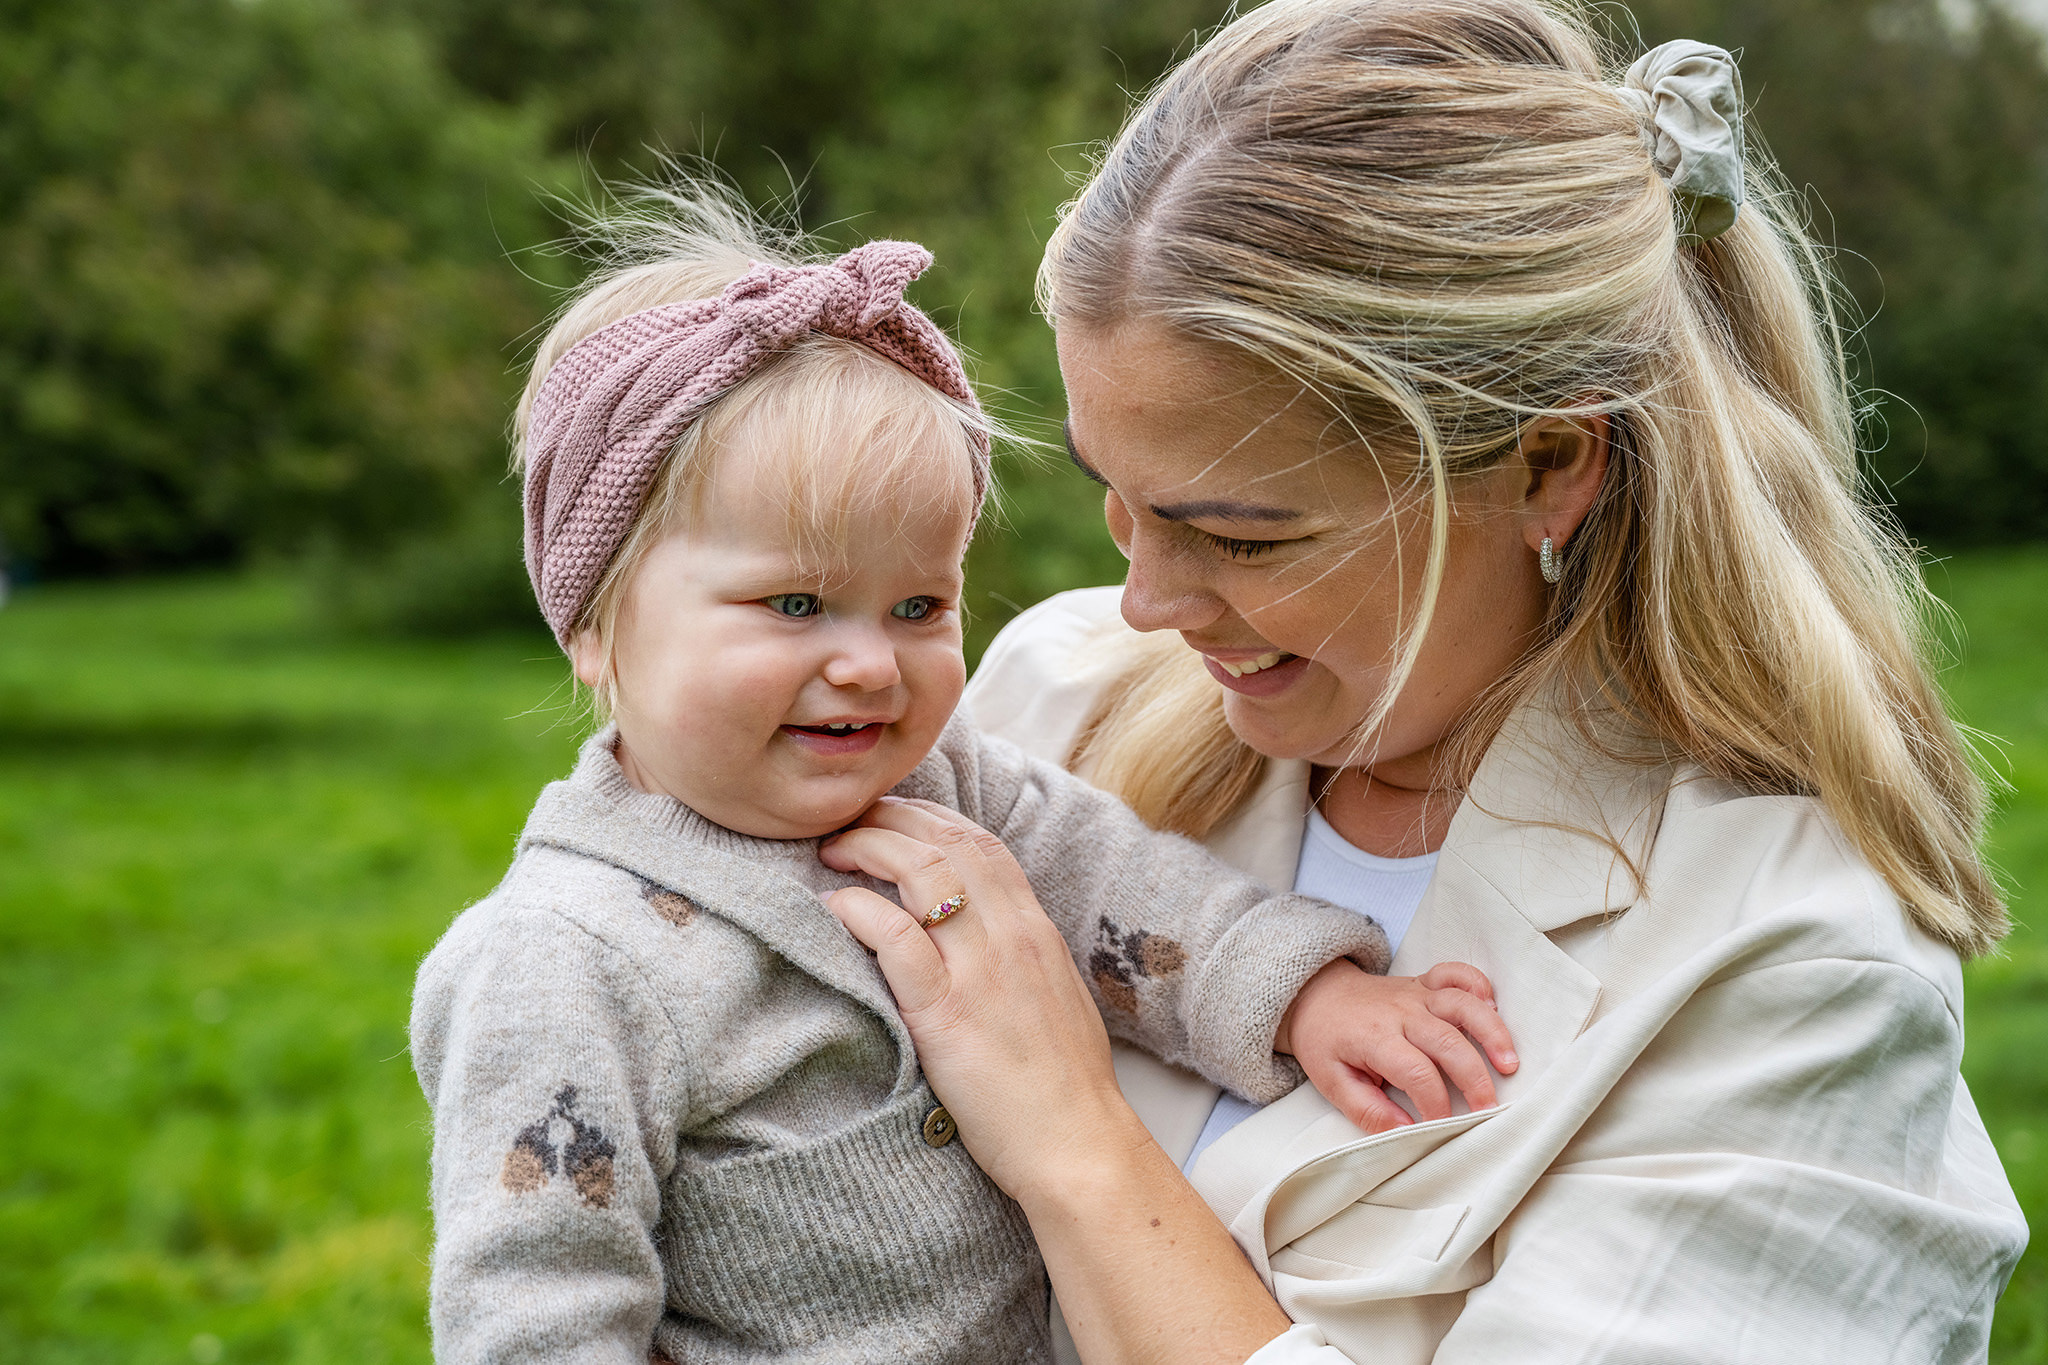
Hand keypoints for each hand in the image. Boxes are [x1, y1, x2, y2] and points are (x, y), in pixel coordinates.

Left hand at [817, 796, 1142, 1198]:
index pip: (982, 843)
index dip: (930, 817)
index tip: (891, 815)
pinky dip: (859, 911)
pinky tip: (834, 907)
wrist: (1080, 1145)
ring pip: (921, 873)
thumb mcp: (1052, 998)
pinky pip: (896, 940)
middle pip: (947, 842)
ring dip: (870, 848)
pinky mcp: (948, 1014)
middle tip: (849, 820)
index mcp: (1036, 931)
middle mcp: (1013, 937)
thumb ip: (1016, 959)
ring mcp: (982, 972)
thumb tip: (976, 938)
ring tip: (834, 851)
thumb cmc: (1064, 1086)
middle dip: (890, 818)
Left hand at [1275, 959, 1517, 1132]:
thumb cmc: (1325, 1041)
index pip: (1416, 1073)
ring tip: (1510, 1063)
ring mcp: (1415, 994)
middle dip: (1474, 1079)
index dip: (1435, 1104)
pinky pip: (1456, 973)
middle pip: (1447, 1042)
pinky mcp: (1424, 982)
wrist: (1316, 995)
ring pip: (1462, 1004)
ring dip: (1490, 1032)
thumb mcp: (1332, 1081)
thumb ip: (1367, 1110)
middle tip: (1489, 1109)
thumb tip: (1404, 1132)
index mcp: (1375, 1038)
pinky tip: (1494, 1007)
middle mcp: (1401, 1013)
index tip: (1442, 1126)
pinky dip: (1478, 983)